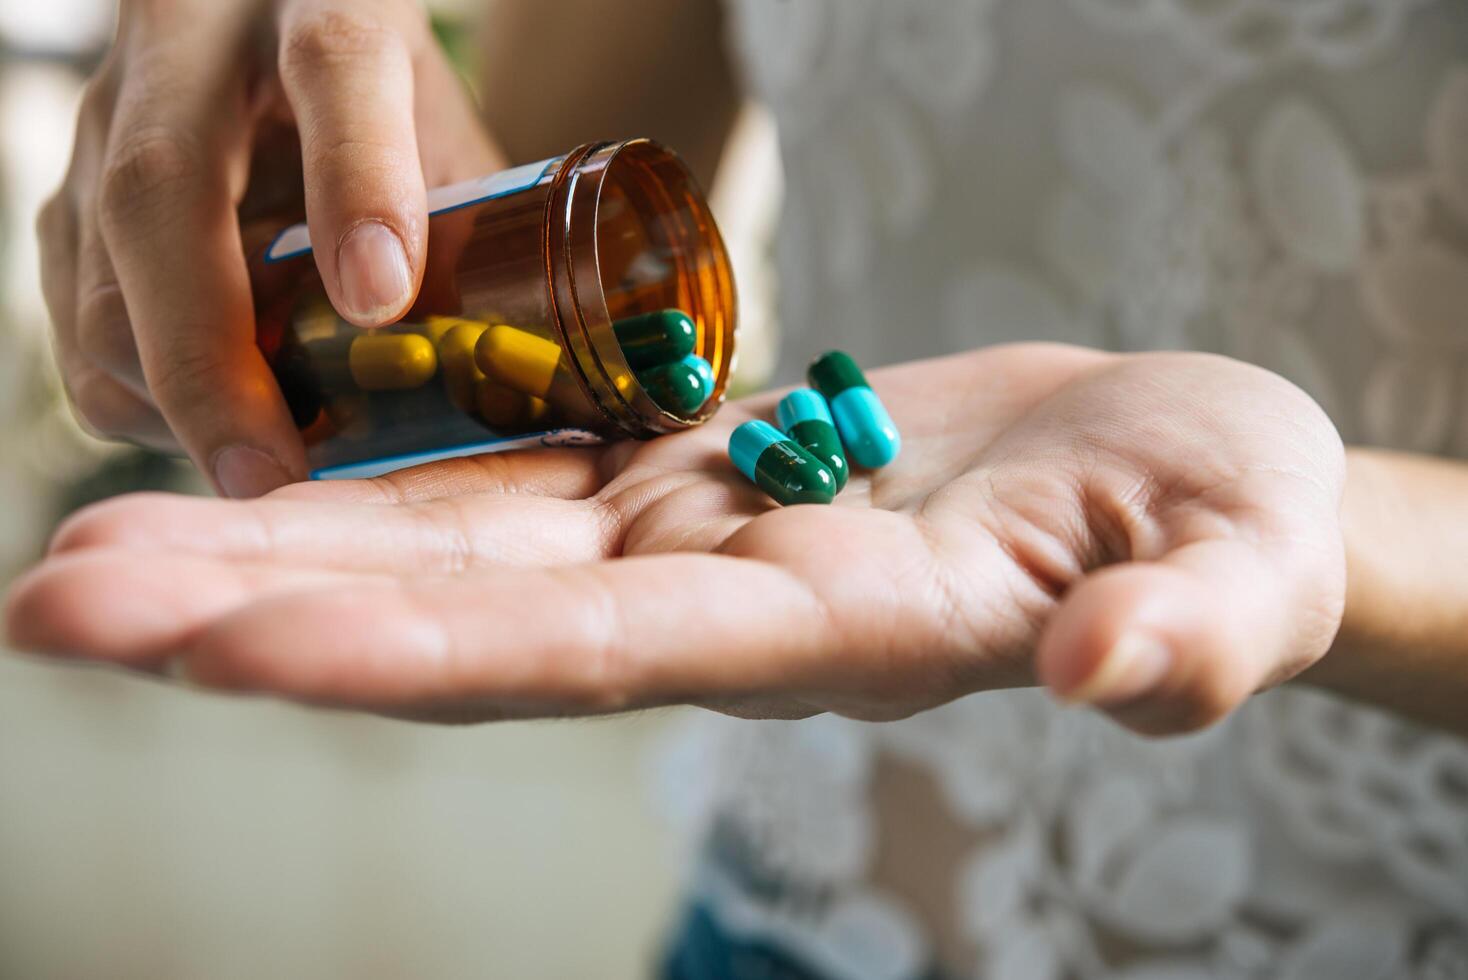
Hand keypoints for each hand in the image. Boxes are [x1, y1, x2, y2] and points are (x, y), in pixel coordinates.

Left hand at [5, 346, 1346, 734]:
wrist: (1183, 480)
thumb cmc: (1226, 524)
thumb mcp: (1239, 570)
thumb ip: (1188, 632)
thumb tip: (1114, 676)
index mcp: (835, 640)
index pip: (602, 659)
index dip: (420, 648)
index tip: (229, 635)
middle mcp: (725, 610)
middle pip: (470, 619)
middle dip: (264, 610)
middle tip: (53, 596)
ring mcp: (696, 545)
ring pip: (460, 551)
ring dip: (278, 544)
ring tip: (94, 534)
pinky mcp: (693, 479)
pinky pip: (514, 482)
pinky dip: (387, 480)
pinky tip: (269, 462)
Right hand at [38, 0, 501, 496]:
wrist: (258, 16)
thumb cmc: (379, 92)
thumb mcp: (441, 123)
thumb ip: (463, 215)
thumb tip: (491, 360)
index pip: (336, 62)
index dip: (358, 180)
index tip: (379, 296)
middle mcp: (185, 44)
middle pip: (161, 190)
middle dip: (209, 357)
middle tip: (273, 474)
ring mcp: (103, 117)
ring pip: (98, 271)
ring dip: (176, 394)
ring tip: (269, 460)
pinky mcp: (70, 193)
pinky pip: (82, 321)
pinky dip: (151, 396)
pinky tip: (227, 420)